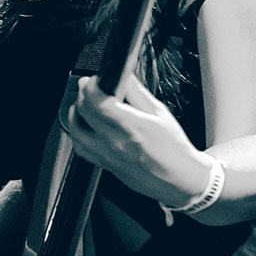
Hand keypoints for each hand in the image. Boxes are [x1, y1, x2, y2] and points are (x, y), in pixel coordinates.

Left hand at [66, 73, 211, 207]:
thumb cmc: (174, 148)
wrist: (179, 179)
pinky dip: (78, 134)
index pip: (96, 101)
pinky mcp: (105, 166)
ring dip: (76, 113)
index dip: (91, 86)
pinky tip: (86, 127)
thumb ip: (138, 93)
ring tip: (86, 105)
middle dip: (83, 94)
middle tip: (90, 87)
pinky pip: (81, 148)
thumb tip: (125, 75)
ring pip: (75, 131)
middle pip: (82, 113)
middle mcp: (115, 142)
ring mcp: (107, 156)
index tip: (95, 80)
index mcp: (130, 126)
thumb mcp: (160, 113)